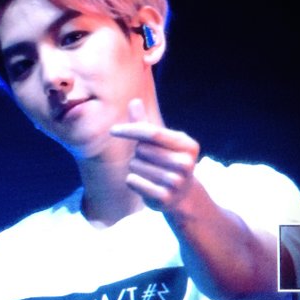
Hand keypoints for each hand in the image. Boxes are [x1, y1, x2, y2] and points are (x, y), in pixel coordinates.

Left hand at [110, 98, 199, 212]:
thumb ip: (145, 124)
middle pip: (141, 149)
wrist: (181, 195)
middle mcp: (185, 163)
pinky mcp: (164, 198)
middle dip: (137, 153)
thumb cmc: (166, 161)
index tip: (112, 131)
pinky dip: (132, 181)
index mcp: (187, 145)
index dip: (130, 130)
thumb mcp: (159, 142)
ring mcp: (176, 182)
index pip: (152, 132)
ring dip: (135, 168)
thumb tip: (134, 101)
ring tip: (150, 173)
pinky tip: (144, 184)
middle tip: (149, 162)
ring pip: (135, 166)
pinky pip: (133, 181)